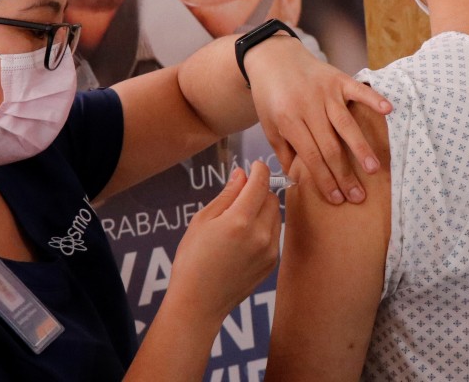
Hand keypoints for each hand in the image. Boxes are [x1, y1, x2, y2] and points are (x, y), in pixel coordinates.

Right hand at [166, 161, 280, 323]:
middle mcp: (260, 234)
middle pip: (272, 198)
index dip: (259, 169)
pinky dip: (264, 227)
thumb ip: (227, 195)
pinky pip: (274, 234)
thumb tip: (242, 174)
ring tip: (239, 218)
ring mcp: (269, 251)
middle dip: (260, 191)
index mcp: (240, 220)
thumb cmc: (193, 259)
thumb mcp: (202, 220)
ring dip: (263, 209)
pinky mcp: (272, 263)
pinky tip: (244, 237)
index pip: (261, 182)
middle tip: (241, 194)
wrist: (198, 302)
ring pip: (275, 216)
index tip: (254, 166)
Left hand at [245, 35, 389, 203]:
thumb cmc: (270, 96)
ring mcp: (325, 92)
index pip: (310, 156)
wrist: (272, 57)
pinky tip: (388, 110)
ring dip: (360, 148)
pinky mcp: (337, 78)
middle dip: (344, 174)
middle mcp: (308, 107)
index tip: (336, 198)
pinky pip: (358, 90)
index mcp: (288, 121)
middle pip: (330, 146)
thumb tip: (296, 180)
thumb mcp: (269, 126)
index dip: (324, 179)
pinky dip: (373, 99)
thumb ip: (283, 152)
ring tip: (373, 169)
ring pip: (346, 124)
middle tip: (358, 195)